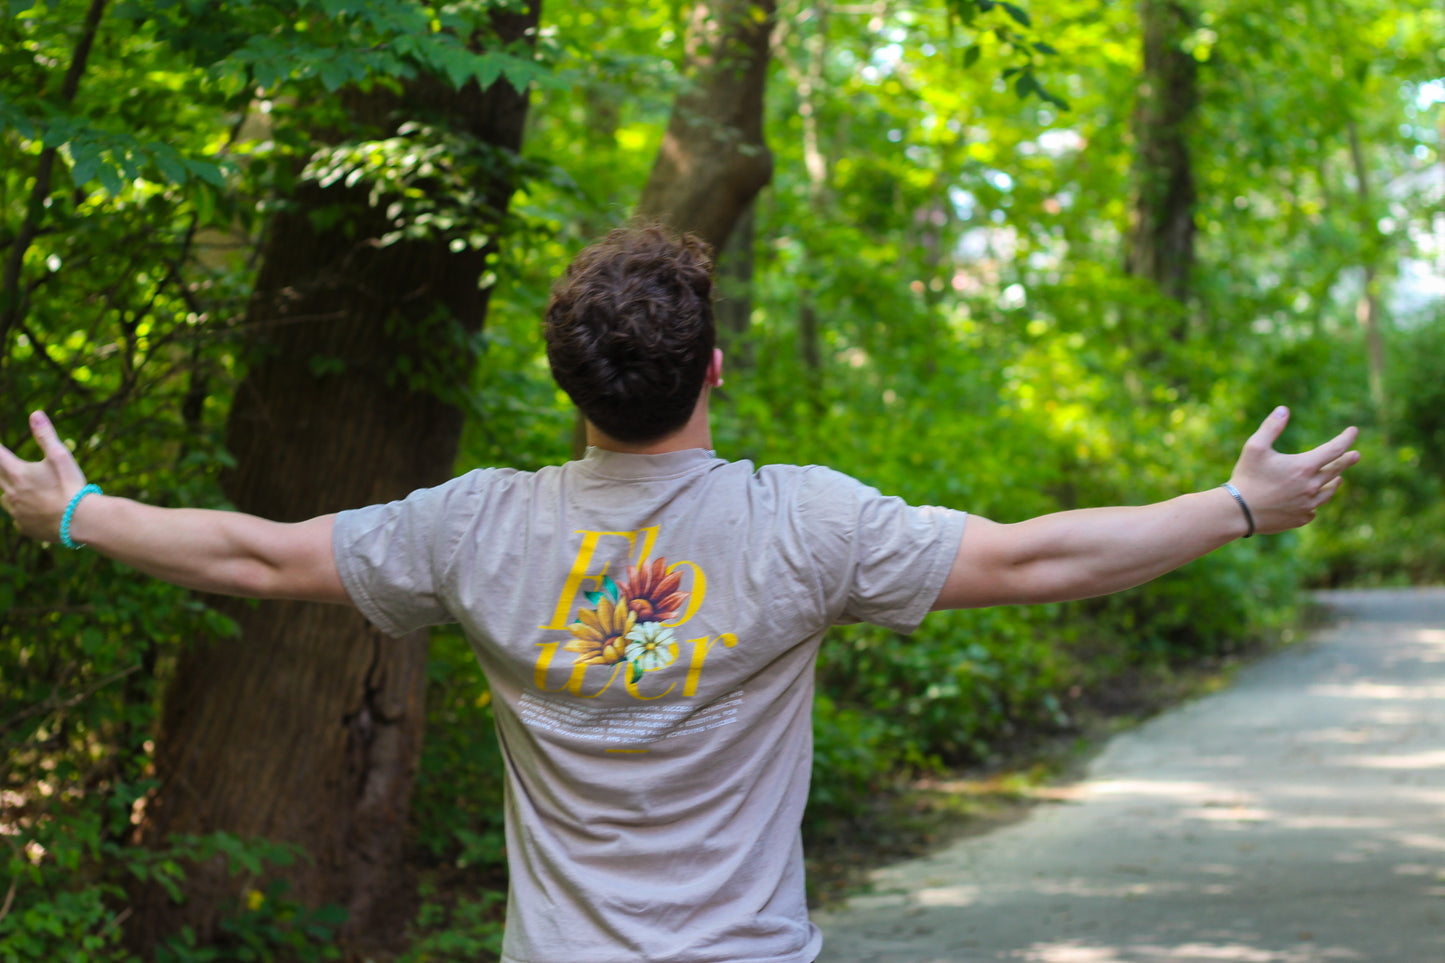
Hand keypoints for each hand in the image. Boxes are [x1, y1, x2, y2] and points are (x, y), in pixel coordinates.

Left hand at [0, 411, 88, 540]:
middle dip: (1, 469)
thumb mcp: (60, 456)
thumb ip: (45, 435)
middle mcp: (11, 492)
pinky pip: (17, 517)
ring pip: (5, 498)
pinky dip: (22, 511)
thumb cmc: (71, 486)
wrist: (80, 521)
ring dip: (10, 490)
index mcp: (18, 473)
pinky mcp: (23, 526)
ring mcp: (16, 511)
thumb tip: (35, 414)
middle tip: (8, 466)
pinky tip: (35, 510)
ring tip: (21, 488)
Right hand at [1227, 406, 1358, 534]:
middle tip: (1356, 455)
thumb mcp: (1255, 447)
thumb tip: (1284, 409)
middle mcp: (1311, 486)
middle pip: (1336, 470)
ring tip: (1338, 479)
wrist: (1238, 512)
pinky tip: (1312, 500)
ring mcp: (1308, 504)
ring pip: (1328, 492)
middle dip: (1347, 460)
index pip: (1335, 449)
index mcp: (1304, 466)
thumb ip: (1271, 427)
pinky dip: (1315, 502)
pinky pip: (1314, 509)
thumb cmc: (1246, 477)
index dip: (1346, 438)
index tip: (1354, 431)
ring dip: (1334, 482)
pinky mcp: (1301, 518)